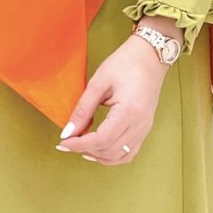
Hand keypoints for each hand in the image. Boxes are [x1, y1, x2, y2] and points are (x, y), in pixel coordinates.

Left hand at [54, 31, 170, 164]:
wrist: (149, 56)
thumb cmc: (125, 63)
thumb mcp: (99, 82)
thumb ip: (83, 108)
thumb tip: (68, 131)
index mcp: (129, 111)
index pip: (101, 139)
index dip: (80, 144)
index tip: (63, 142)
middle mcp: (140, 124)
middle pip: (109, 150)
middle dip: (85, 149)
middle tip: (67, 141)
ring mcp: (145, 128)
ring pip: (119, 156)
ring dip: (98, 155)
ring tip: (80, 146)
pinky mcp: (145, 128)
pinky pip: (128, 152)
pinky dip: (111, 155)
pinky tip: (98, 149)